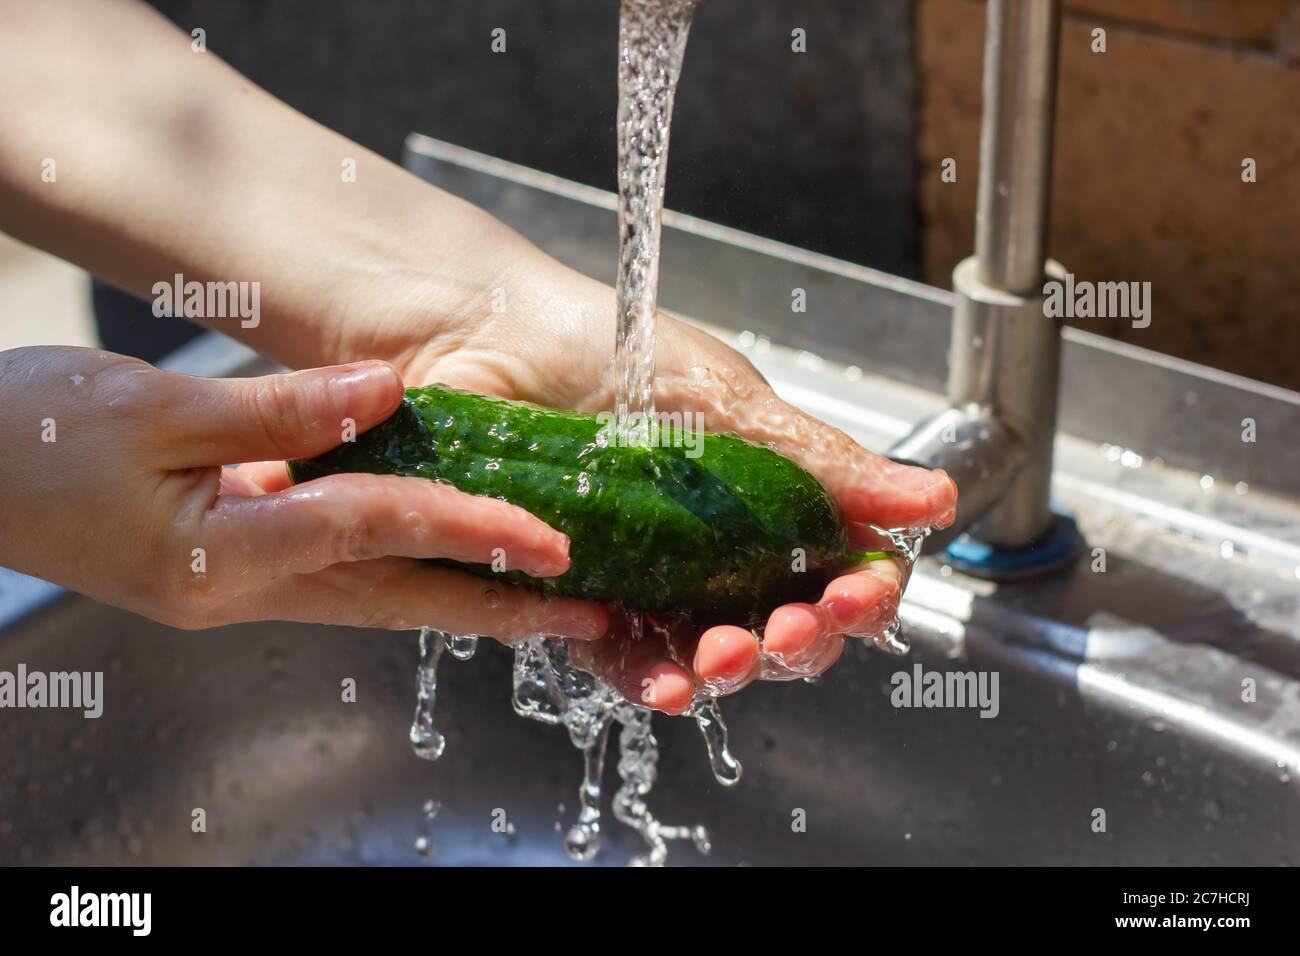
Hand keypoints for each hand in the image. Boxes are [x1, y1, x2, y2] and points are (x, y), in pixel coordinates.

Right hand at [0, 346, 607, 641]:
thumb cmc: (29, 438)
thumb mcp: (149, 409)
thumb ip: (278, 410)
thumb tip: (386, 392)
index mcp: (219, 557)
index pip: (373, 531)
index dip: (466, 525)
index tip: (548, 536)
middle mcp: (242, 589)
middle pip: (397, 601)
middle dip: (496, 608)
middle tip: (586, 617)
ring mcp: (240, 589)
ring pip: (376, 598)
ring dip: (463, 598)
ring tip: (544, 599)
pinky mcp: (237, 570)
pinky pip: (343, 575)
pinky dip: (405, 568)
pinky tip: (451, 558)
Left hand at [357, 266, 957, 713]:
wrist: (491, 337)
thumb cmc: (615, 351)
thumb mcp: (737, 407)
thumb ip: (829, 468)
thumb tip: (935, 500)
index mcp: (772, 502)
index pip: (840, 572)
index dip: (860, 594)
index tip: (856, 592)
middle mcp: (719, 550)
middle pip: (784, 630)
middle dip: (800, 642)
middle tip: (791, 629)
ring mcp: (653, 579)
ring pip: (710, 656)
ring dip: (730, 669)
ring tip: (723, 656)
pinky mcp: (581, 598)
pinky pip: (623, 657)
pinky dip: (648, 677)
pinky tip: (666, 681)